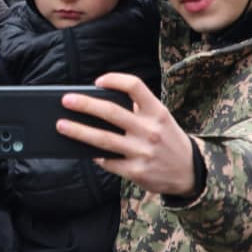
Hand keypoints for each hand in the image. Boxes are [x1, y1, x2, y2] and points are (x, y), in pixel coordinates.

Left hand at [56, 73, 195, 197]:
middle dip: (85, 105)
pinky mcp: (136, 171)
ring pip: (103, 139)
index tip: (97, 81)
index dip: (114, 80)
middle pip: (111, 112)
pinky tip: (84, 151)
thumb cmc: (168, 139)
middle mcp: (150, 130)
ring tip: (61, 125)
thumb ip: (138, 109)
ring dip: (79, 131)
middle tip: (66, 100)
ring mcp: (142, 152)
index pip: (134, 86)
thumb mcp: (162, 119)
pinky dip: (94, 155)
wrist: (190, 172)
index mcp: (157, 111)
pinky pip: (108, 162)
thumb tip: (99, 103)